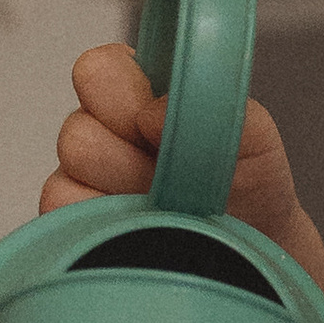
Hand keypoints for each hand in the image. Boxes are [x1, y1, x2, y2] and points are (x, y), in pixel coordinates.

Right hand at [40, 48, 318, 268]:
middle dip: (129, 159)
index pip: (98, 72)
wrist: (257, 250)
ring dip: (124, 200)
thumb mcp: (254, 138)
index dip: (127, 96)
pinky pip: (66, 225)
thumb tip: (152, 115)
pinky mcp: (74, 230)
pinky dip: (108, 232)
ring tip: (168, 212)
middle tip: (172, 180)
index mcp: (135, 92)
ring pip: (66, 182)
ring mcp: (82, 184)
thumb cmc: (249, 185)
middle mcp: (101, 133)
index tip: (164, 126)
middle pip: (76, 133)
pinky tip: (147, 235)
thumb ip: (214, 105)